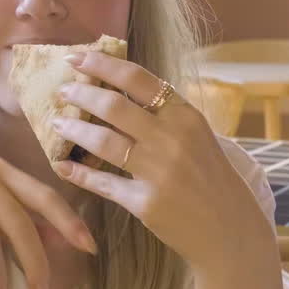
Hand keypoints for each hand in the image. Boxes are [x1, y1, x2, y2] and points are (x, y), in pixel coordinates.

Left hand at [48, 52, 277, 274]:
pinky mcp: (145, 203)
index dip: (103, 64)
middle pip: (113, 106)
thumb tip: (120, 91)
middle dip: (80, 94)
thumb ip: (165, 116)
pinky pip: (102, 183)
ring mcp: (158, 171)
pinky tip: (62, 166)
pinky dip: (78, 173)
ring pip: (103, 141)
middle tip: (62, 91)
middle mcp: (172, 139)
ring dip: (73, 129)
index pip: (138, 79)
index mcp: (186, 116)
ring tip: (57, 123)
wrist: (230, 230)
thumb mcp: (198, 137)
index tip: (77, 57)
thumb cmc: (212, 179)